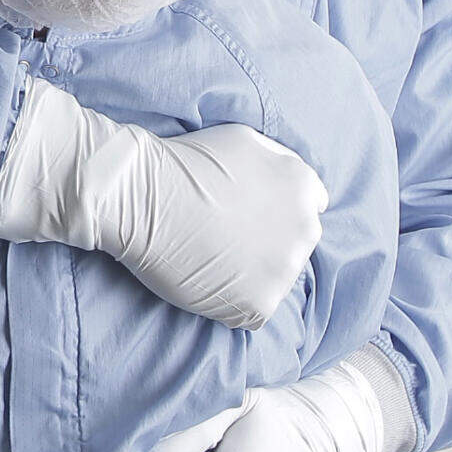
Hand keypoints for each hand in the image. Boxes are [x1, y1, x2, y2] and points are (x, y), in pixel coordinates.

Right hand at [0, 78, 323, 330]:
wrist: (143, 194)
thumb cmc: (186, 161)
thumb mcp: (246, 140)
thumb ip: (278, 163)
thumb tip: (289, 180)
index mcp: (305, 188)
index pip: (308, 207)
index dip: (275, 211)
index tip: (247, 215)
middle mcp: (306, 229)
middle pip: (295, 244)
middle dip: (268, 242)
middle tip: (225, 239)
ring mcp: (283, 270)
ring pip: (275, 278)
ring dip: (251, 273)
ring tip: (211, 260)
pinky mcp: (259, 303)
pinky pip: (253, 311)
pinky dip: (232, 303)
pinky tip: (205, 282)